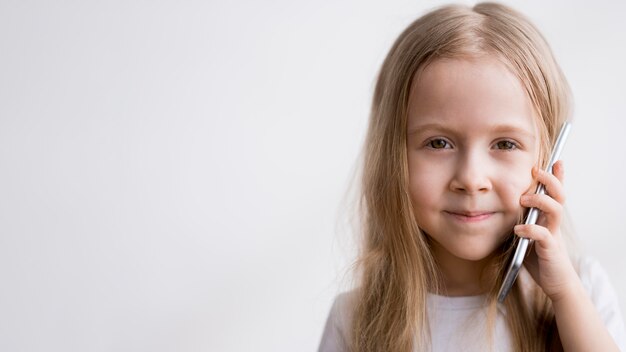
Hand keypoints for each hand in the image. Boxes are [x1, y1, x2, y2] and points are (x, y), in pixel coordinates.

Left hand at [514, 160, 578, 301]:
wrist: (554, 282)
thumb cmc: (538, 256)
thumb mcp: (525, 234)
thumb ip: (518, 220)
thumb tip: (497, 207)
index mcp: (547, 217)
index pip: (555, 192)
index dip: (557, 176)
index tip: (555, 160)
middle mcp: (553, 223)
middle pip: (558, 195)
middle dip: (550, 181)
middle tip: (536, 170)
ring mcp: (554, 235)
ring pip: (555, 211)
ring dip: (540, 201)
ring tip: (523, 199)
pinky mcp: (551, 250)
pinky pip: (544, 236)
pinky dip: (531, 230)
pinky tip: (518, 229)